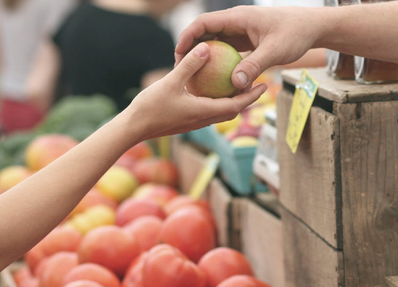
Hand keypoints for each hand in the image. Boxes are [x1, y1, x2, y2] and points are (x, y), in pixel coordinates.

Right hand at [121, 42, 267, 141]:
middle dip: (247, 99)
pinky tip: (212, 89)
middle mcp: (203, 120)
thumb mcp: (171, 82)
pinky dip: (217, 101)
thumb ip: (189, 65)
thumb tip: (206, 47)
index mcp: (204, 112)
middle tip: (258, 84)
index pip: (236, 106)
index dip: (252, 96)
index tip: (264, 85)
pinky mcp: (187, 121)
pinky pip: (208, 111)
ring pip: (220, 112)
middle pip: (232, 111)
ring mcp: (195, 122)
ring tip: (239, 86)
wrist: (133, 128)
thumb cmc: (150, 107)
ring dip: (232, 101)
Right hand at [175, 6, 322, 89]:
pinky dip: (219, 62)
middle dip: (191, 49)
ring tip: (193, 76)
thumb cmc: (296, 34)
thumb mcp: (275, 51)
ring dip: (204, 57)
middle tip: (181, 69)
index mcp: (238, 17)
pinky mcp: (247, 40)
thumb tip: (235, 84)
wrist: (312, 27)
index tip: (178, 54)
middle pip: (205, 32)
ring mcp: (241, 31)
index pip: (204, 23)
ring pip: (215, 42)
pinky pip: (227, 50)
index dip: (187, 37)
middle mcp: (236, 22)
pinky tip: (215, 80)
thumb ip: (254, 66)